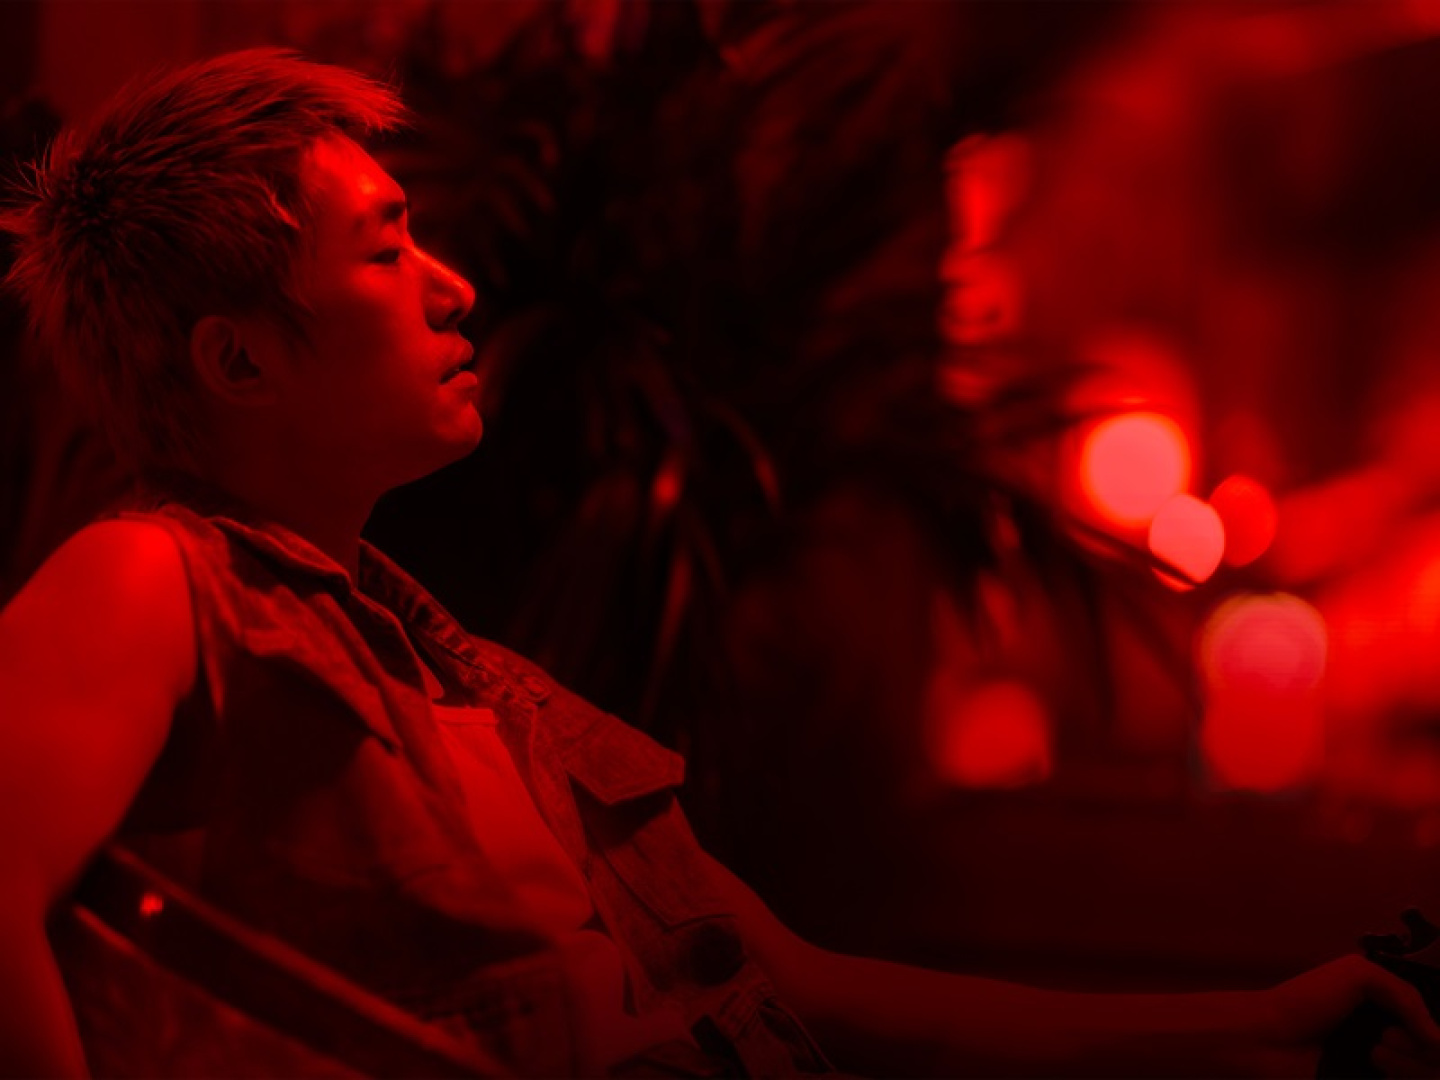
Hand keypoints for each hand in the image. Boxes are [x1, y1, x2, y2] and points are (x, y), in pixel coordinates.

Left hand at [1259, 955, 1439, 1076]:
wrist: (1268, 1040)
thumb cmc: (1307, 1001)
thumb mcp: (1358, 976)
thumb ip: (1407, 996)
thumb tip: (1438, 1039)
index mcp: (1387, 1010)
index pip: (1432, 1030)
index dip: (1434, 1035)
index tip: (1428, 1037)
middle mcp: (1390, 1041)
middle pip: (1435, 1055)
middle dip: (1421, 1049)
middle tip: (1385, 1038)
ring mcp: (1382, 1069)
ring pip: (1427, 1075)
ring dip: (1411, 1066)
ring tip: (1374, 1055)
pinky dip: (1402, 1076)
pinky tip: (1375, 1069)